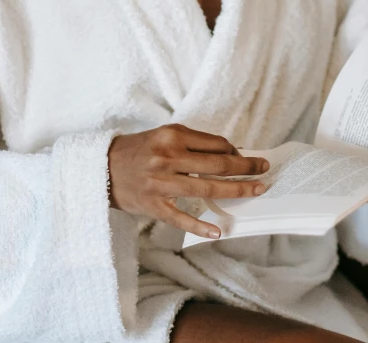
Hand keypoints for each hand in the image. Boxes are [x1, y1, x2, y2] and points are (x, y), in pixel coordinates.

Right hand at [108, 123, 269, 239]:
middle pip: (217, 164)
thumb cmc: (139, 150)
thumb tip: (229, 151)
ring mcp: (161, 183)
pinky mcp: (154, 205)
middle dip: (246, 167)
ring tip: (256, 190)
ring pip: (206, 189)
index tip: (250, 156)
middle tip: (264, 169)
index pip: (214, 143)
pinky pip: (181, 218)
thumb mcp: (164, 136)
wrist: (102, 167)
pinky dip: (201, 226)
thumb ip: (193, 142)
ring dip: (236, 190)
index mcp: (172, 136)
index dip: (236, 150)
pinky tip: (219, 231)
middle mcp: (168, 157)